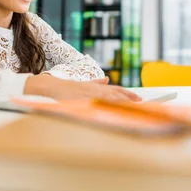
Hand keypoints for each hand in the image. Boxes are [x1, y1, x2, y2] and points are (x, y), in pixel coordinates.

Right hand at [25, 74, 140, 101]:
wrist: (49, 87)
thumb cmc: (65, 88)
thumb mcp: (82, 84)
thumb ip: (96, 83)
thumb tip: (106, 79)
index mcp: (95, 87)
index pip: (115, 90)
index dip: (128, 94)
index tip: (139, 99)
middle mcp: (93, 90)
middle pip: (114, 94)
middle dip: (128, 99)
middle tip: (141, 104)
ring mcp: (87, 96)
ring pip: (108, 99)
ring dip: (120, 103)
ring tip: (132, 107)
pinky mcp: (81, 101)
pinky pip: (96, 105)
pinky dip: (105, 107)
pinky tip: (113, 111)